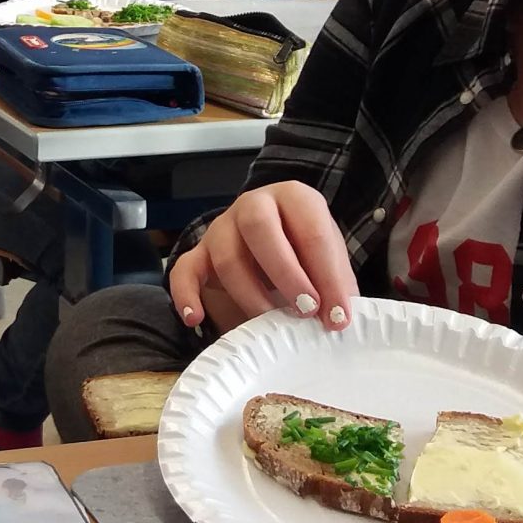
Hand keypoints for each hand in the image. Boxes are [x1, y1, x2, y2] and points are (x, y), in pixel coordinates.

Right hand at [167, 182, 359, 334]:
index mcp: (294, 198)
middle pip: (260, 229)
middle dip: (286, 274)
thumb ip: (335, 284)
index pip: (311, 231)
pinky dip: (186, 296)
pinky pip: (184, 270)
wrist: (274, 241)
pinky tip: (196, 320)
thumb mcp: (328, 258)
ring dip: (249, 295)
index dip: (327, 276)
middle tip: (305, 311)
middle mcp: (254, 205)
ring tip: (268, 324)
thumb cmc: (305, 251)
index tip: (337, 316)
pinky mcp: (199, 253)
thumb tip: (338, 320)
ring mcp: (222, 227)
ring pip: (226, 257)